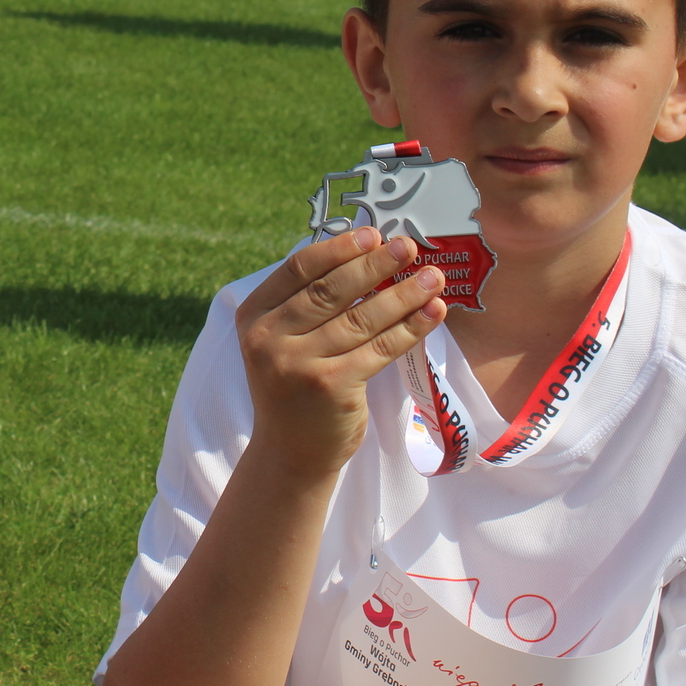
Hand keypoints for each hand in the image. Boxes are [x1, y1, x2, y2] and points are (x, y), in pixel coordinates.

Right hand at [234, 227, 444, 472]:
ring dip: (403, 294)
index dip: (338, 248)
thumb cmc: (294, 385)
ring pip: (360, 317)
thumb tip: (362, 253)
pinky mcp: (332, 386)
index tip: (372, 234)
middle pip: (330, 290)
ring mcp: (299, 364)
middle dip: (375, 264)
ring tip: (432, 277)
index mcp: (253, 316)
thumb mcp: (282, 339)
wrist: (290, 451)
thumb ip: (305, 302)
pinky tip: (432, 312)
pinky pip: (379, 348)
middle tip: (408, 247)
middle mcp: (268, 338)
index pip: (298, 269)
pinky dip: (410, 327)